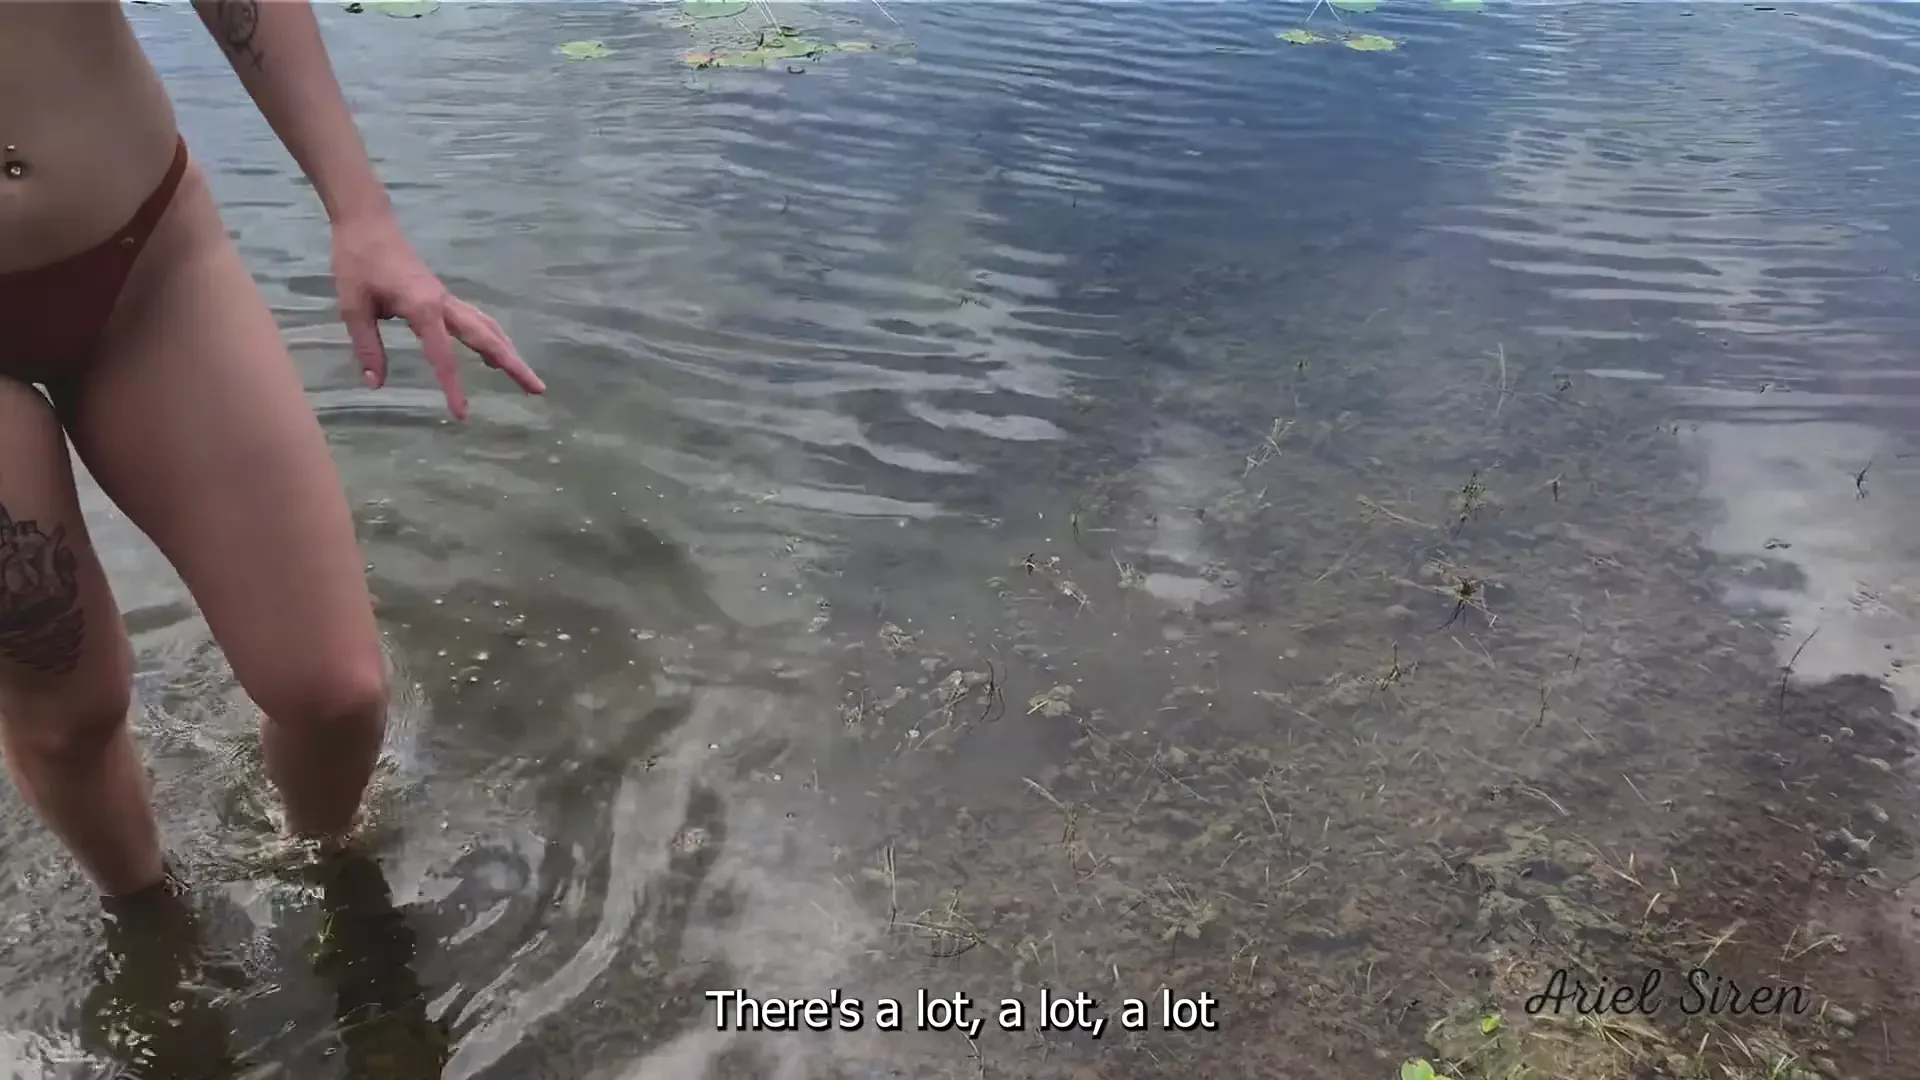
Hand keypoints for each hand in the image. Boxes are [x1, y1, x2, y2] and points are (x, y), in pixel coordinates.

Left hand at [331, 214, 543, 418]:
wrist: (367, 223)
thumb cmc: (357, 262)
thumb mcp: (353, 306)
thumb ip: (367, 346)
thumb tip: (375, 383)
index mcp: (423, 309)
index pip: (442, 355)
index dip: (453, 387)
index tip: (462, 415)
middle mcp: (443, 304)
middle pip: (487, 338)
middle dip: (513, 364)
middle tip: (538, 390)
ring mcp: (446, 299)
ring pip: (487, 327)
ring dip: (508, 352)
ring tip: (525, 377)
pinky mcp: (442, 297)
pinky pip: (476, 320)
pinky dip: (492, 338)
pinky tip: (494, 350)